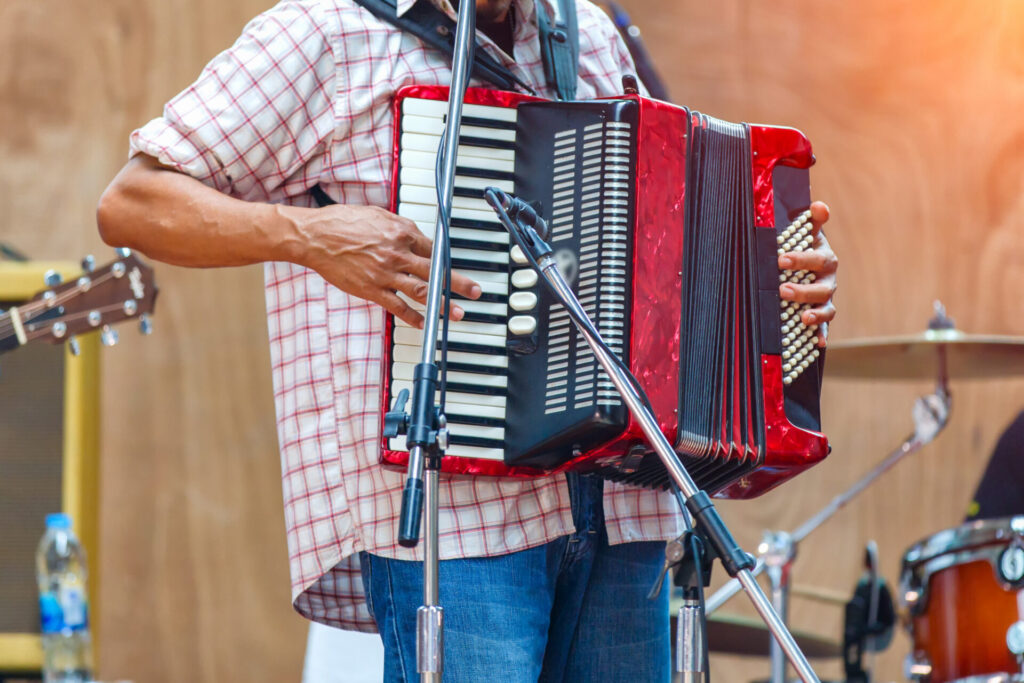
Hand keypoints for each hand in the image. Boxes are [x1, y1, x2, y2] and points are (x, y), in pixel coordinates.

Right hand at [296, 204, 480, 327]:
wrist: (315, 237)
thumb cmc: (342, 222)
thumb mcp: (377, 214)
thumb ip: (399, 225)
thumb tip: (415, 234)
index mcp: (401, 233)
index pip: (432, 248)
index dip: (445, 259)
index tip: (455, 267)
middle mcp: (397, 254)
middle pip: (435, 270)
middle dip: (459, 282)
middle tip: (476, 291)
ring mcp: (385, 274)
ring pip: (421, 291)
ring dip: (443, 303)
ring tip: (458, 313)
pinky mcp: (371, 290)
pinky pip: (397, 306)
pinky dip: (413, 317)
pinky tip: (424, 324)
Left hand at [778, 201, 836, 346]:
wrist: (811, 266)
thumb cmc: (805, 248)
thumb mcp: (807, 234)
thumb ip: (811, 222)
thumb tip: (818, 206)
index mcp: (825, 259)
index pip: (816, 259)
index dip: (801, 259)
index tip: (781, 259)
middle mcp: (829, 280)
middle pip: (821, 288)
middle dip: (803, 290)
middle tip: (782, 289)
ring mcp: (826, 299)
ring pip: (826, 308)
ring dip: (815, 314)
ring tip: (802, 318)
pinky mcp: (822, 315)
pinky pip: (825, 327)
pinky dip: (822, 334)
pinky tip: (818, 343)